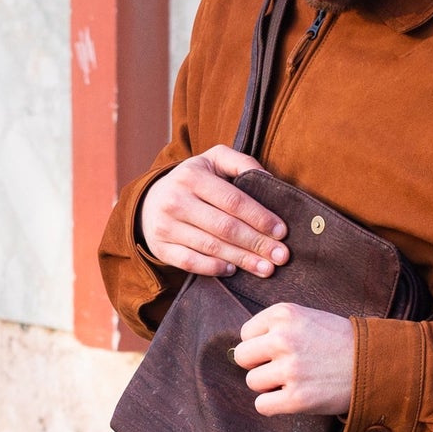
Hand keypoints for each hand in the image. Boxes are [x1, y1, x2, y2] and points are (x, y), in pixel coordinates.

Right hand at [139, 146, 289, 277]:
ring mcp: (166, 226)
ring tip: (266, 269)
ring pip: (211, 247)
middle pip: (225, 227)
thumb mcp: (213, 161)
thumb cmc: (193, 181)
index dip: (260, 217)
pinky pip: (190, 262)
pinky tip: (233, 270)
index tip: (282, 232)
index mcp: (192, 176)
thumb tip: (271, 182)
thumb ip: (241, 163)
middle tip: (281, 256)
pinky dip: (213, 268)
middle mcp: (176, 200)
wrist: (150, 201)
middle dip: (257, 243)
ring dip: (242, 260)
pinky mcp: (161, 248)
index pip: (233, 200)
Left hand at [231, 303, 355, 416]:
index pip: (245, 334)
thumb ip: (276, 327)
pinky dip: (273, 406)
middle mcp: (283, 339)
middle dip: (258, 364)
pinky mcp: (297, 398)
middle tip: (281, 368)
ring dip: (268, 386)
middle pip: (242, 357)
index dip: (260, 345)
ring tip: (293, 381)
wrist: (376, 364)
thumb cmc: (339, 341)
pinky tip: (291, 398)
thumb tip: (240, 349)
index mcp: (284, 314)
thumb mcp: (307, 317)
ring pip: (252, 382)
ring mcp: (290, 369)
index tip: (280, 350)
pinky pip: (262, 405)